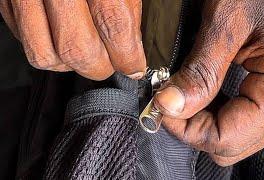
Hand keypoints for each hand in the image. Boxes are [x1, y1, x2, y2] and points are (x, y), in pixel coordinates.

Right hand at [0, 0, 145, 79]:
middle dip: (100, 68)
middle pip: (77, 49)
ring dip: (71, 64)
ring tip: (86, 53)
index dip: (127, 56)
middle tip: (111, 64)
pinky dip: (48, 50)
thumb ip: (127, 9)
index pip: (114, 25)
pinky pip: (26, 41)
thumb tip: (130, 49)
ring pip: (46, 55)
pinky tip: (62, 37)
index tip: (134, 67)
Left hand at [154, 0, 263, 165]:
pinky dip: (216, 112)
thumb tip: (169, 106)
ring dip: (203, 119)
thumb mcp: (226, 23)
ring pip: (233, 137)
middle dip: (193, 126)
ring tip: (186, 91)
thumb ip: (200, 71)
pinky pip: (240, 122)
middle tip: (171, 97)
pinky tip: (203, 90)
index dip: (185, 128)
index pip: (223, 139)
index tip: (161, 105)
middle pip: (229, 144)